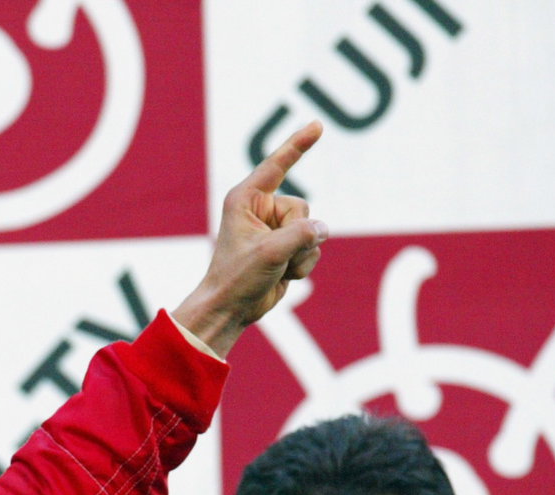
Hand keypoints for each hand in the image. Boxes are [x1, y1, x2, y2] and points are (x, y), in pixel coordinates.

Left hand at [171, 120, 327, 358]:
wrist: (231, 309)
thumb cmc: (237, 277)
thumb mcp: (269, 253)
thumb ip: (301, 235)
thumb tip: (323, 229)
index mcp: (247, 199)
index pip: (277, 166)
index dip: (298, 145)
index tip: (318, 125)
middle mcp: (262, 210)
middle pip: (302, 209)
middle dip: (295, 236)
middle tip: (273, 256)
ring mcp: (275, 230)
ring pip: (312, 231)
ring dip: (299, 255)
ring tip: (275, 268)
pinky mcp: (286, 248)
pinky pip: (312, 248)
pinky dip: (302, 265)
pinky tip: (283, 276)